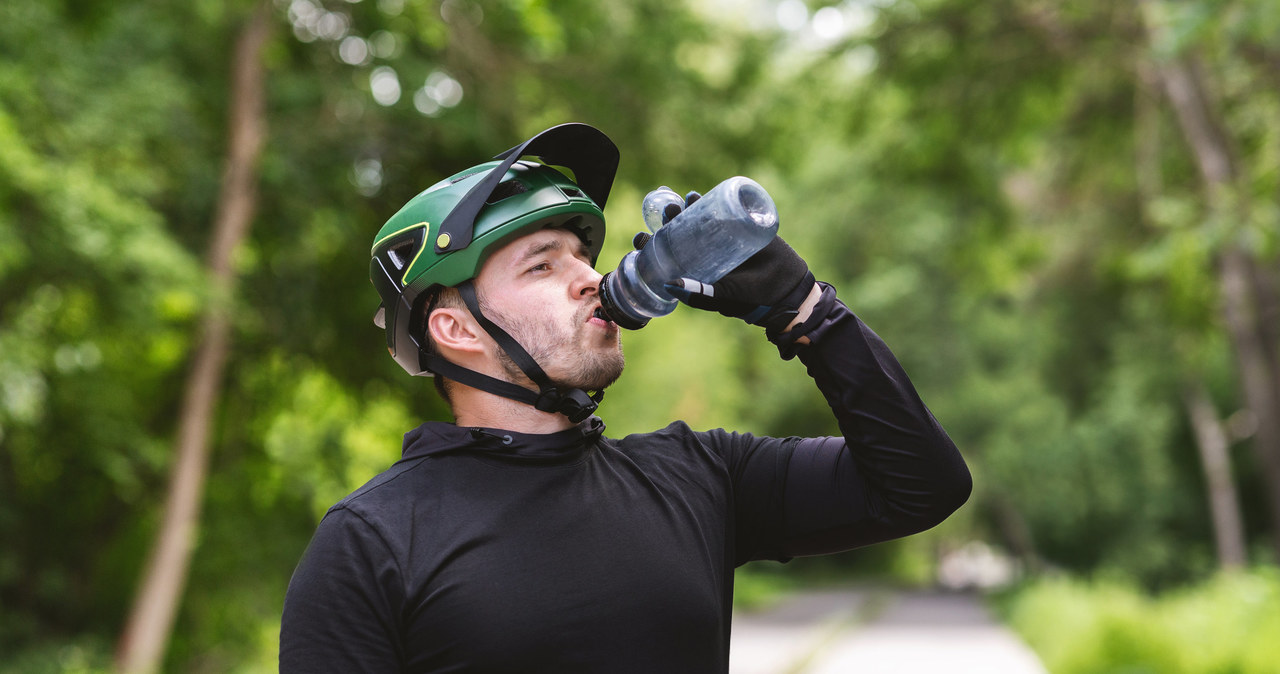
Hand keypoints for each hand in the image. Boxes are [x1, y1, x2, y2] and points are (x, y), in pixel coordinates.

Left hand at [656, 191, 815, 334]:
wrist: (786, 287)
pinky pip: (719, 210)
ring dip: (684, 208)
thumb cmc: (750, 298)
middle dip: (668, 221)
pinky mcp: (738, 225)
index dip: (652, 245)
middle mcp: (705, 250)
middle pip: (680, 231)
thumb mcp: (721, 297)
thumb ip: (698, 294)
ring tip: (679, 203)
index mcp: (695, 268)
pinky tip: (696, 197)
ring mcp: (721, 236)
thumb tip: (667, 284)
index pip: (667, 254)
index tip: (640, 239)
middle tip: (665, 213)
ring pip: (697, 218)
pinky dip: (706, 201)